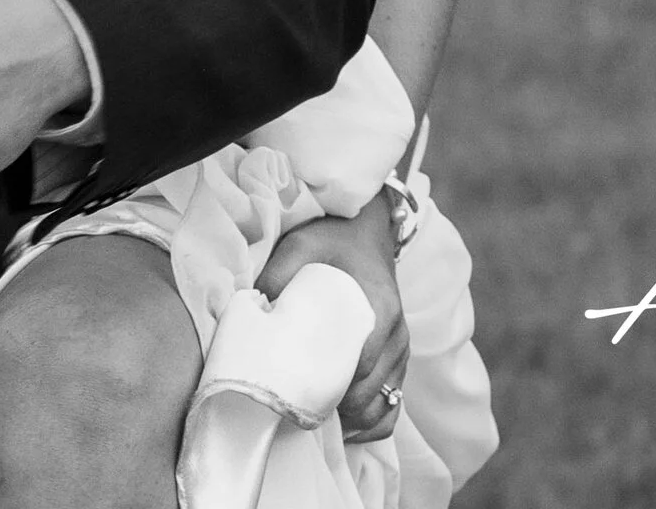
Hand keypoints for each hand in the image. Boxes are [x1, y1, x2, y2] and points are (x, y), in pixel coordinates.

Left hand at [257, 193, 410, 441]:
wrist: (365, 233)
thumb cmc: (331, 241)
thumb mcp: (300, 246)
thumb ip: (278, 276)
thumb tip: (254, 315)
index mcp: (378, 310)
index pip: (357, 369)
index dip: (325, 390)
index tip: (292, 398)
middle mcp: (396, 337)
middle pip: (368, 396)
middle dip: (332, 409)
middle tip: (293, 412)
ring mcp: (401, 352)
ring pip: (382, 409)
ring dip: (349, 421)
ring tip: (311, 420)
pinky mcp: (399, 361)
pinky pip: (391, 408)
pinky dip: (368, 422)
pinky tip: (339, 423)